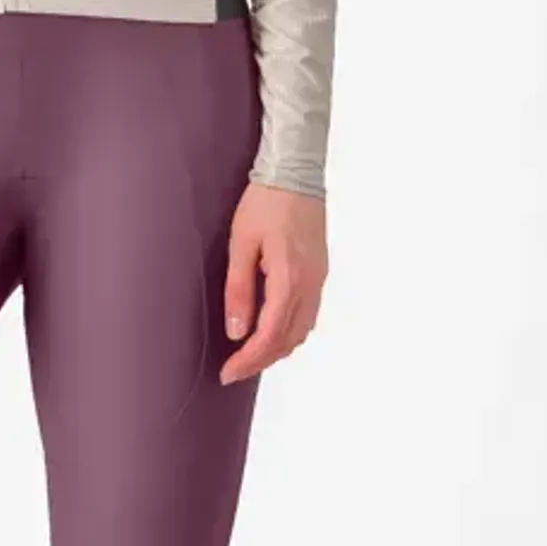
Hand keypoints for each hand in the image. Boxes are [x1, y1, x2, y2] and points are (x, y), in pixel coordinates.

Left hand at [219, 182, 327, 383]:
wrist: (295, 172)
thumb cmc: (265, 202)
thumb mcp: (241, 243)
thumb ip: (239, 289)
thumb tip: (236, 331)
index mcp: (290, 279)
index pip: (270, 335)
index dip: (248, 360)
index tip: (227, 373)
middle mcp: (310, 285)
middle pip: (289, 340)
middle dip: (261, 360)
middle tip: (234, 370)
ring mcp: (318, 279)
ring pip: (302, 330)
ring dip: (277, 348)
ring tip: (249, 355)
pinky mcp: (319, 272)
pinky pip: (308, 314)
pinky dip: (289, 331)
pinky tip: (271, 329)